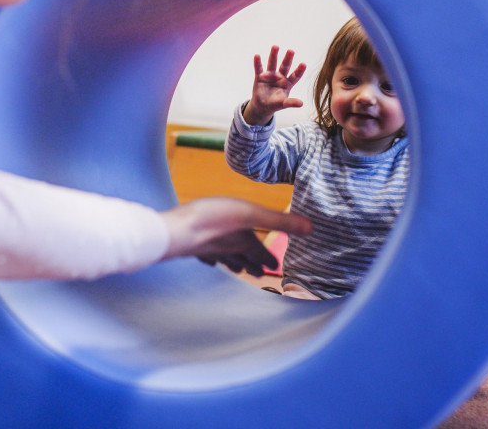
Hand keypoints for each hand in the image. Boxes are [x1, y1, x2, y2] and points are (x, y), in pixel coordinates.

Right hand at [160, 198, 311, 276]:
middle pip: (243, 260)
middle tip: (259, 273)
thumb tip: (312, 228)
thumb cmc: (212, 219)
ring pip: (224, 259)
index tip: (275, 267)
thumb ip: (280, 221)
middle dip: (252, 266)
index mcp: (244, 242)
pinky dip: (210, 258)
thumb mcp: (251, 213)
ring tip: (237, 268)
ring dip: (233, 264)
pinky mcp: (192, 246)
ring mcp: (208, 250)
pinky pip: (205, 255)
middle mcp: (227, 249)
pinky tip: (207, 257)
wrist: (175, 230)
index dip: (269, 259)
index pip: (261, 254)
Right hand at [243, 46, 306, 125]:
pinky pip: (259, 69)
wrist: (262, 106)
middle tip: (291, 51)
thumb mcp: (283, 104)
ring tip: (276, 46)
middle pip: (285, 66)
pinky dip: (257, 62)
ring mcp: (270, 76)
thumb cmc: (274, 104)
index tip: (304, 64)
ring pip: (272, 64)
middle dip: (288, 59)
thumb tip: (301, 104)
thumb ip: (291, 103)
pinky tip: (257, 56)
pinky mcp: (260, 77)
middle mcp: (280, 77)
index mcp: (287, 83)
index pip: (295, 76)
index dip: (299, 70)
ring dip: (274, 55)